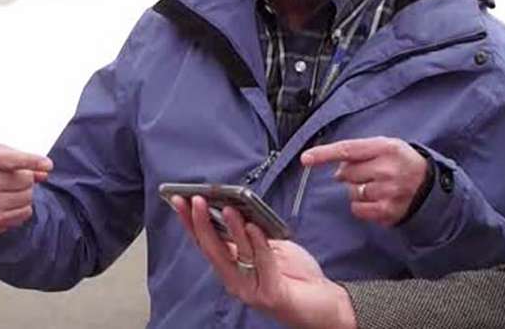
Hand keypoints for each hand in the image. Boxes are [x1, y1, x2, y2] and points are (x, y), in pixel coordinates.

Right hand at [0, 144, 52, 233]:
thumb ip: (22, 158)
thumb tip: (45, 171)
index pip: (15, 160)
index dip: (34, 162)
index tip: (47, 165)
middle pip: (27, 180)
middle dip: (26, 178)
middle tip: (14, 179)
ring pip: (28, 198)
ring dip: (25, 194)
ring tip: (10, 191)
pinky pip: (25, 213)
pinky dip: (22, 208)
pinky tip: (8, 203)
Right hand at [172, 196, 356, 328]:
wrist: (323, 304)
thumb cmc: (296, 276)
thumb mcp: (270, 247)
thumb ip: (253, 234)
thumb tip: (237, 209)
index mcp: (232, 268)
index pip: (205, 243)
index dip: (190, 222)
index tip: (180, 200)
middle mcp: (236, 281)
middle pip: (213, 250)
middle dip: (201, 223)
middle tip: (196, 200)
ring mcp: (252, 290)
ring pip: (236, 256)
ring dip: (231, 229)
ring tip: (226, 207)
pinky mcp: (271, 295)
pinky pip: (263, 264)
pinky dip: (258, 244)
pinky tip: (254, 226)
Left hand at [302, 137, 428, 225]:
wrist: (430, 185)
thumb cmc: (402, 162)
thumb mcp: (386, 146)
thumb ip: (361, 152)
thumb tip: (337, 169)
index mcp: (385, 148)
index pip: (348, 150)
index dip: (324, 154)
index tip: (306, 158)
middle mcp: (386, 169)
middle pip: (346, 173)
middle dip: (349, 174)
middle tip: (367, 172)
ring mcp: (387, 191)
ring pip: (352, 192)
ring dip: (357, 190)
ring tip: (376, 186)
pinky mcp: (387, 211)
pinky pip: (358, 209)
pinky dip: (361, 205)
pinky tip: (376, 199)